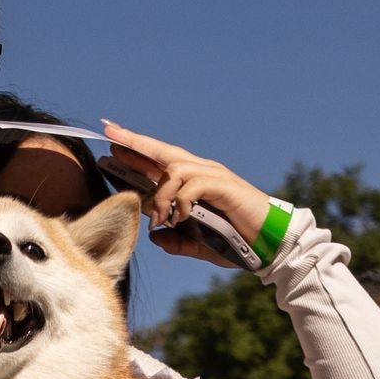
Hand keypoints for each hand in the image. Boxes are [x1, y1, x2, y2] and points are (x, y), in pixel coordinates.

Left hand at [99, 121, 271, 266]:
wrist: (269, 245)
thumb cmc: (236, 242)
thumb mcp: (198, 244)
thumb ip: (176, 241)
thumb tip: (154, 237)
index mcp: (192, 182)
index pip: (158, 162)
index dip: (135, 150)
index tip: (110, 140)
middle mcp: (201, 172)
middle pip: (162, 151)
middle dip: (135, 142)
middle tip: (110, 133)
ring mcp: (213, 176)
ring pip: (174, 168)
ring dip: (160, 194)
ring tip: (159, 218)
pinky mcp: (224, 185)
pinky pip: (192, 184)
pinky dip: (181, 201)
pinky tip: (181, 218)